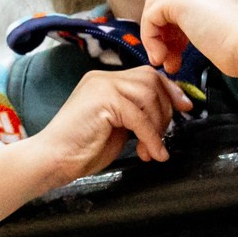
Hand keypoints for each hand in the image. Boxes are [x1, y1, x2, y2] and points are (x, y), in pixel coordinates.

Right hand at [33, 64, 192, 178]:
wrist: (52, 160)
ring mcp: (102, 86)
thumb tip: (164, 115)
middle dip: (166, 109)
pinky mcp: (103, 100)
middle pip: (152, 80)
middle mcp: (103, 77)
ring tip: (150, 150)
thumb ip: (136, 116)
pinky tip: (150, 153)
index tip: (185, 108)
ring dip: (157, 127)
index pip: (147, 75)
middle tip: (162, 137)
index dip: (170, 91)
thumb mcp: (116, 127)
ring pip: (149, 96)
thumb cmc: (80, 150)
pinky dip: (150, 138)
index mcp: (104, 81)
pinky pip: (139, 117)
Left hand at [138, 0, 237, 81]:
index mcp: (218, 2)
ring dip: (155, 38)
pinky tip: (161, 56)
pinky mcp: (181, 0)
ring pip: (157, 8)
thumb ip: (217, 43)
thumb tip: (215, 51)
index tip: (179, 63)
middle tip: (170, 64)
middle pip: (168, 9)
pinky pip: (152, 13)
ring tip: (163, 63)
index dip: (175, 39)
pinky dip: (150, 36)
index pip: (185, 14)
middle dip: (163, 39)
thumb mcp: (230, 46)